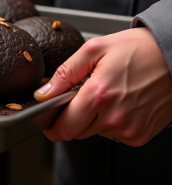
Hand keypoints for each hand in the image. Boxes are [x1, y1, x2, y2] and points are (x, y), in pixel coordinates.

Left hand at [35, 27, 171, 146]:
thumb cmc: (138, 49)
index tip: (49, 121)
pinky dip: (111, 123)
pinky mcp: (141, 135)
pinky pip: (114, 135)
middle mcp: (114, 117)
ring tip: (108, 94)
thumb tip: (43, 94)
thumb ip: (64, 73)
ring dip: (93, 119)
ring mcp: (129, 129)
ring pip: (95, 133)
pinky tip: (121, 103)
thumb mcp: (94, 49)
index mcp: (99, 95)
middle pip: (77, 132)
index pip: (64, 128)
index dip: (52, 126)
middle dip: (73, 117)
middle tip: (84, 95)